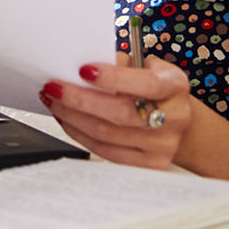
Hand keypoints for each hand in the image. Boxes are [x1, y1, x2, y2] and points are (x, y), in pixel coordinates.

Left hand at [39, 53, 192, 169]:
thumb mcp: (144, 66)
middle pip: (120, 114)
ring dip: (72, 117)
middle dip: (79, 100)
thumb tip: (80, 64)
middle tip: (54, 87)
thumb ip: (119, 64)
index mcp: (174, 86)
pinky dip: (80, 135)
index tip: (83, 69)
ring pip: (107, 135)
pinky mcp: (149, 164)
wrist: (173, 118)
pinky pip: (106, 152)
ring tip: (54, 102)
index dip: (113, 78)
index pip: (146, 84)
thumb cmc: (152, 87)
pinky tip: (67, 120)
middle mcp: (173, 118)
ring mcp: (163, 145)